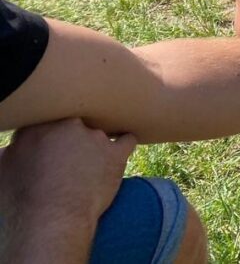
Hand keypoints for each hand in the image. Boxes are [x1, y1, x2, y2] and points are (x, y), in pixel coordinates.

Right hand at [0, 119, 137, 257]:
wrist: (51, 220)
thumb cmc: (22, 200)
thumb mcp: (4, 170)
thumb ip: (12, 150)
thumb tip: (13, 149)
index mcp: (38, 126)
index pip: (49, 121)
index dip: (49, 137)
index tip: (50, 150)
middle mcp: (68, 125)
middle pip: (75, 125)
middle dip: (71, 140)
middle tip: (68, 160)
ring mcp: (94, 137)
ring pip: (98, 133)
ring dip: (94, 147)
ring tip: (88, 166)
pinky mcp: (115, 153)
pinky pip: (127, 140)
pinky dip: (123, 145)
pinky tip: (119, 151)